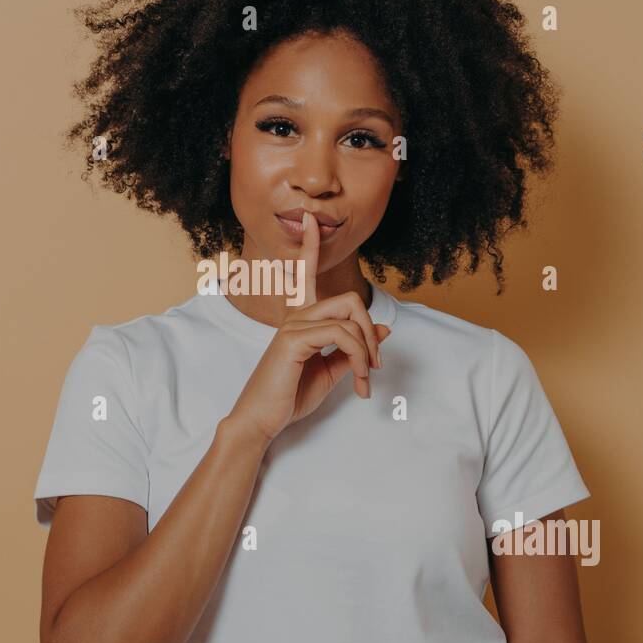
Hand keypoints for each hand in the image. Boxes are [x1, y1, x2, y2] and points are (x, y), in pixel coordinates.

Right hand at [225, 211, 391, 443]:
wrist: (261, 421)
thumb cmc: (289, 397)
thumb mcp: (330, 372)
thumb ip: (353, 349)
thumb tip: (382, 331)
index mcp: (300, 320)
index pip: (305, 275)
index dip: (309, 247)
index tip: (310, 221)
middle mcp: (296, 317)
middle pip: (349, 300)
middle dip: (370, 331)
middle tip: (374, 365)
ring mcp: (293, 325)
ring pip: (350, 317)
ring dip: (367, 351)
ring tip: (365, 380)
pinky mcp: (293, 339)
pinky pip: (342, 335)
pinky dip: (359, 357)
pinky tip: (358, 380)